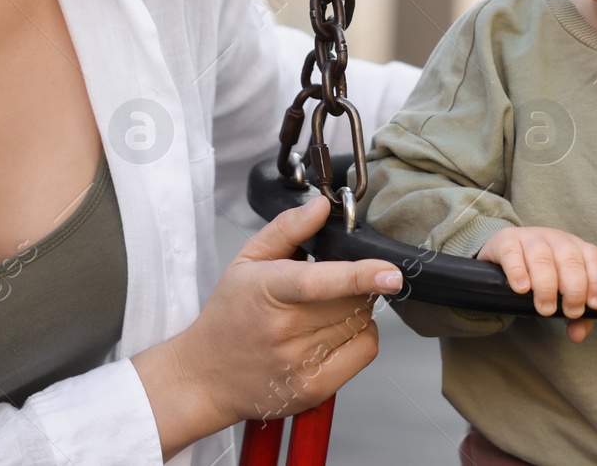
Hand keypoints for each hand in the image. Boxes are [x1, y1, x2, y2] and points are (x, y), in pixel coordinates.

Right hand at [131, 195, 401, 458]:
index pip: (319, 283)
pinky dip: (361, 335)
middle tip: (335, 283)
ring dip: (357, 309)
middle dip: (356, 285)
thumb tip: (321, 206)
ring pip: (360, 323)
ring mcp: (299, 364)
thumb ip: (286, 230)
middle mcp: (284, 331)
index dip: (360, 276)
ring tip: (325, 309)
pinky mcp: (314, 388)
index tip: (390, 272)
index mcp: (267, 291)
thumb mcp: (246, 262)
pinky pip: (364, 352)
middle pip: (351, 300)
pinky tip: (336, 331)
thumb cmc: (228, 317)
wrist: (206, 377)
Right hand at [476, 226, 596, 343]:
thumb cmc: (540, 277)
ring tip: (545, 308)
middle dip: (573, 289)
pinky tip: (522, 289)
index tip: (593, 305)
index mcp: (576, 247)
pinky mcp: (506, 241)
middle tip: (569, 312)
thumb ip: (575, 316)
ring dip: (546, 286)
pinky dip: (518, 272)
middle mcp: (556, 239)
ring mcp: (530, 237)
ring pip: (541, 257)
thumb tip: (577, 335)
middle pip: (570, 259)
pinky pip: (512, 253)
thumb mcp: (561, 294)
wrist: (505, 255)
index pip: (594, 257)